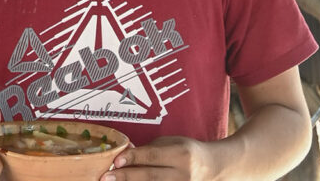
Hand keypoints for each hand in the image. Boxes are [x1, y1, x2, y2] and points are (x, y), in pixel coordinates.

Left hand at [100, 136, 216, 180]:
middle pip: (150, 176)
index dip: (133, 158)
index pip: (152, 156)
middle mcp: (183, 173)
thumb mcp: (170, 143)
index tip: (115, 160)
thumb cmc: (187, 150)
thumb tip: (123, 153)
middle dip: (126, 177)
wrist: (213, 167)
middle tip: (105, 177)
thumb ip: (148, 149)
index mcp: (181, 154)